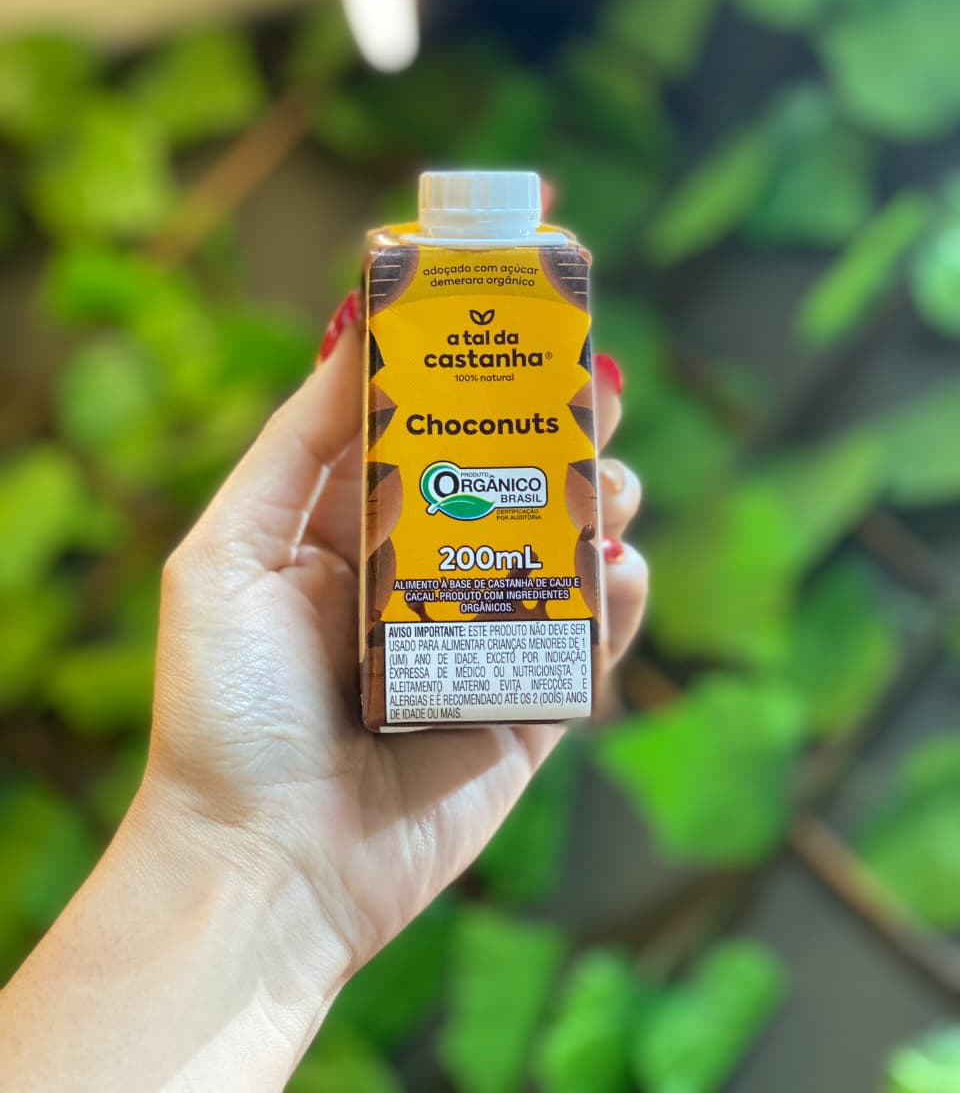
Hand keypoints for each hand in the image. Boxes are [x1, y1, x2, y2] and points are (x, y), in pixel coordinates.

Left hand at [146, 298, 646, 977]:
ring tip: (610, 479)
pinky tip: (616, 569)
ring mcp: (477, 645)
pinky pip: (585, 645)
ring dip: (598, 505)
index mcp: (348, 535)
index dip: (475, 370)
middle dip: (557, 427)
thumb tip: (355, 330)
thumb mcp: (229, 553)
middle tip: (599, 381)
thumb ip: (299, 444)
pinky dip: (616, 602)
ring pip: (558, 553)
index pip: (426, 432)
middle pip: (508, 483)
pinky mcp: (522, 713)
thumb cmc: (225, 709)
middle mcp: (418, 581)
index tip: (523, 311)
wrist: (263, 868)